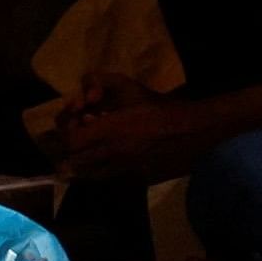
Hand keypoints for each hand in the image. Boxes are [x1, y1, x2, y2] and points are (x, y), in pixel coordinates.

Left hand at [52, 92, 228, 180]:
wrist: (193, 130)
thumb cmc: (162, 107)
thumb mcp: (132, 88)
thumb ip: (102, 81)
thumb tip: (86, 92)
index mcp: (110, 129)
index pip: (71, 140)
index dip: (67, 133)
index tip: (76, 125)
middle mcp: (113, 151)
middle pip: (75, 160)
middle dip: (72, 150)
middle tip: (79, 140)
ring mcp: (124, 167)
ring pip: (89, 174)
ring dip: (83, 164)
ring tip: (88, 154)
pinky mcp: (136, 177)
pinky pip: (109, 179)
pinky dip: (101, 173)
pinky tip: (109, 163)